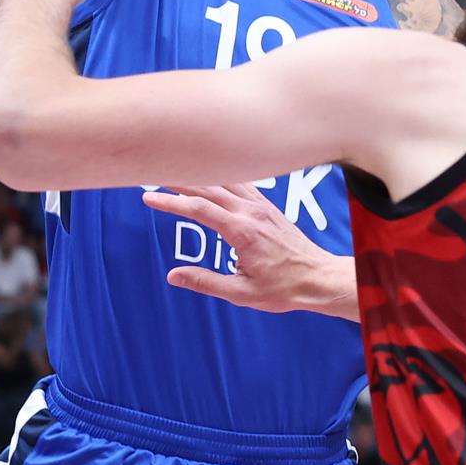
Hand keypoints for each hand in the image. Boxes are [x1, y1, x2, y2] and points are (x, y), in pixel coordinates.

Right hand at [140, 184, 355, 316]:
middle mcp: (251, 213)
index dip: (171, 202)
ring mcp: (261, 207)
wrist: (317, 278)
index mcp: (242, 231)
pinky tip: (211, 174)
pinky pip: (241, 184)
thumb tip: (174, 275)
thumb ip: (206, 282)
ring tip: (176, 171)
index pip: (199, 210)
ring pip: (224, 182)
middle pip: (208, 188)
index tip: (149, 199)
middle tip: (152, 174)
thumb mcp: (241, 293)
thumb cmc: (283, 288)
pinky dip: (221, 176)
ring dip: (199, 176)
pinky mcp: (267, 207)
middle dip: (179, 180)